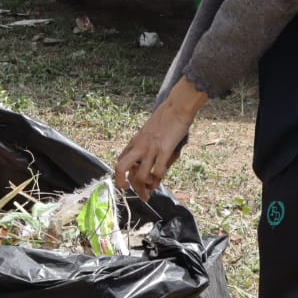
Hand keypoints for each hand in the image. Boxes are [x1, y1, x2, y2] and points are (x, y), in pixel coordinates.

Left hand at [113, 80, 207, 201]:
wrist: (177, 107)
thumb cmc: (166, 118)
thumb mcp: (148, 131)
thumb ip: (145, 145)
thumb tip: (147, 158)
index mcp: (134, 142)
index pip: (120, 161)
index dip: (121, 175)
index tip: (128, 183)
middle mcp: (139, 147)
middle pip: (120, 169)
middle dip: (122, 183)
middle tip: (130, 190)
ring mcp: (151, 149)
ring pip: (140, 176)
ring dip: (145, 186)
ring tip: (151, 189)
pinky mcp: (164, 150)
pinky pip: (158, 171)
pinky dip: (158, 180)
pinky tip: (160, 180)